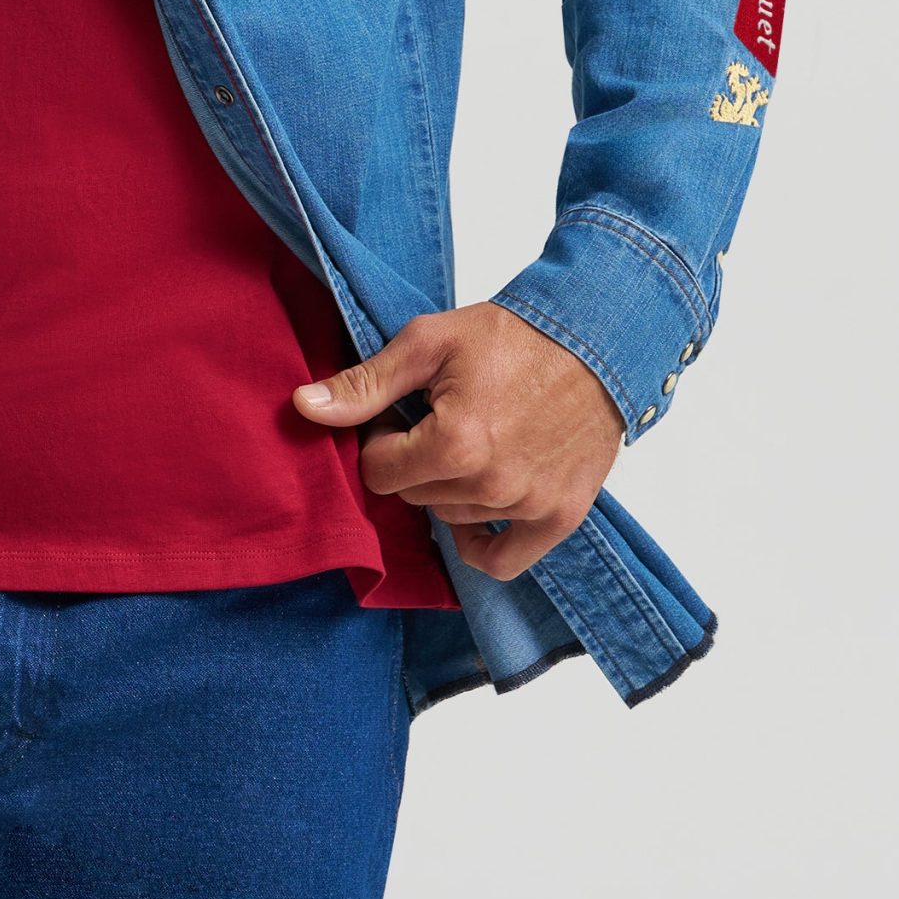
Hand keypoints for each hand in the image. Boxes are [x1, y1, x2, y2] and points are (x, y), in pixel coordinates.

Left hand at [293, 302, 623, 578]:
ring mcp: (528, 507)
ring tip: (470, 441)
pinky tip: (473, 508)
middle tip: (437, 421)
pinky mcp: (559, 517)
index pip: (379, 472)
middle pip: (413, 496)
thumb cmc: (512, 337)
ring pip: (450, 519)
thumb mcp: (428, 343)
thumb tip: (303, 407)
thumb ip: (365, 383)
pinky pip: (502, 561)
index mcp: (455, 443)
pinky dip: (479, 542)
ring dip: (448, 489)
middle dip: (413, 461)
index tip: (403, 413)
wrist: (595, 341)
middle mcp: (491, 485)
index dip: (381, 439)